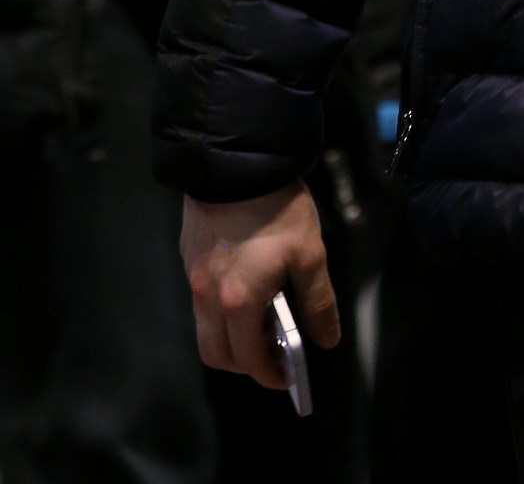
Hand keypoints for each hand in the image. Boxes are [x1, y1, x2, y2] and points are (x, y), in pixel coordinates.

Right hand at [180, 181, 339, 387]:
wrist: (238, 160)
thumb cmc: (278, 208)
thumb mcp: (310, 253)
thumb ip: (317, 301)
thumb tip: (325, 339)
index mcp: (239, 301)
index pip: (247, 359)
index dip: (269, 373)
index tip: (287, 374)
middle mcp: (208, 296)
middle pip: (217, 354)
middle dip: (245, 363)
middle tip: (274, 352)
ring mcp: (193, 277)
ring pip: (205, 329)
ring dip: (230, 337)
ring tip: (263, 321)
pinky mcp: (188, 256)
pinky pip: (200, 300)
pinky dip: (220, 311)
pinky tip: (246, 289)